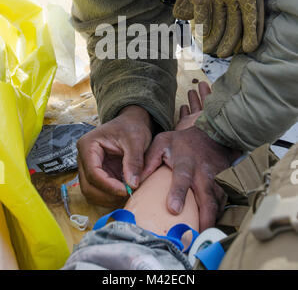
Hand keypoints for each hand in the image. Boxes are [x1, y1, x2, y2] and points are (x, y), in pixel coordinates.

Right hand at [77, 105, 151, 206]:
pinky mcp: (96, 175)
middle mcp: (83, 158)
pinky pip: (98, 192)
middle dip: (108, 195)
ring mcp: (88, 167)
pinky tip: (124, 192)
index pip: (93, 172)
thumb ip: (133, 162)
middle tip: (128, 194)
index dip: (109, 186)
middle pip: (88, 186)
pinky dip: (109, 197)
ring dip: (108, 198)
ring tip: (127, 193)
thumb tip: (132, 185)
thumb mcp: (136, 141)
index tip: (127, 190)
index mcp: (88, 145)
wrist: (131, 123)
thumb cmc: (131, 127)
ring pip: (91, 193)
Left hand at [142, 85, 240, 230]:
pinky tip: (209, 228)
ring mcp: (217, 179)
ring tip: (202, 238)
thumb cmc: (181, 142)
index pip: (182, 178)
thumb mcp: (162, 143)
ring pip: (218, 203)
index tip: (174, 209)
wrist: (211, 134)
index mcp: (186, 162)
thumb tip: (134, 181)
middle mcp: (204, 172)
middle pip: (207, 197)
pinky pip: (223, 203)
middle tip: (196, 236)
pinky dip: (218, 216)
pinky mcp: (225, 184)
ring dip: (212, 221)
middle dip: (204, 218)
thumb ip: (148, 160)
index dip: (178, 193)